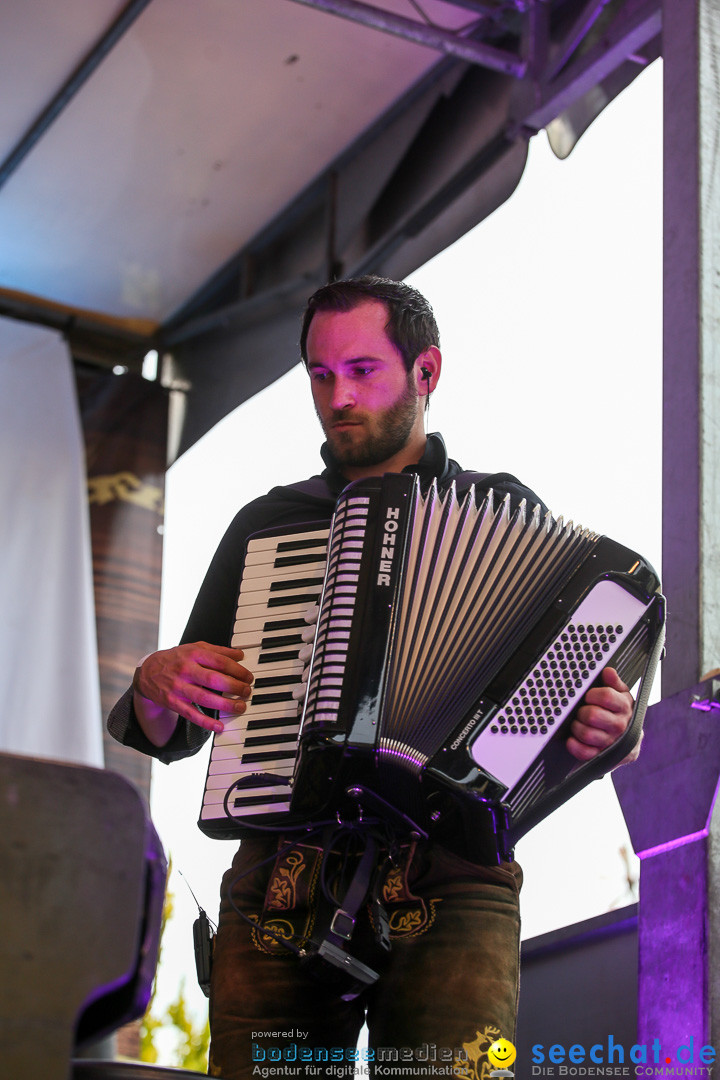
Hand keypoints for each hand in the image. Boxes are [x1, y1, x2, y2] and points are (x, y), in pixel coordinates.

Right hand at [135, 642, 253, 734]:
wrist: (148, 672)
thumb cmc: (177, 659)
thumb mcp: (195, 648)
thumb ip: (218, 651)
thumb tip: (240, 654)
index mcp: (193, 654)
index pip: (220, 662)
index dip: (237, 670)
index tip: (248, 677)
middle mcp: (185, 670)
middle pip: (213, 680)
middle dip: (233, 687)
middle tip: (247, 691)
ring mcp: (178, 687)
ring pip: (204, 698)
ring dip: (225, 704)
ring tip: (240, 707)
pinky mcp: (172, 702)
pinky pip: (190, 714)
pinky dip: (205, 722)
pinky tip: (219, 726)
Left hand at [566, 667, 638, 764]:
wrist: (629, 742)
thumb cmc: (619, 713)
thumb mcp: (621, 696)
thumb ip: (614, 683)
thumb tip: (608, 671)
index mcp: (624, 707)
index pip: (606, 696)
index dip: (592, 694)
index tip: (588, 696)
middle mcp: (619, 725)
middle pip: (592, 715)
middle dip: (582, 711)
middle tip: (581, 710)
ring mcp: (610, 742)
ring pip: (586, 733)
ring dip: (576, 727)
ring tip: (577, 723)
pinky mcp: (601, 756)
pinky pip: (584, 752)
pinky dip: (574, 745)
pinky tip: (573, 739)